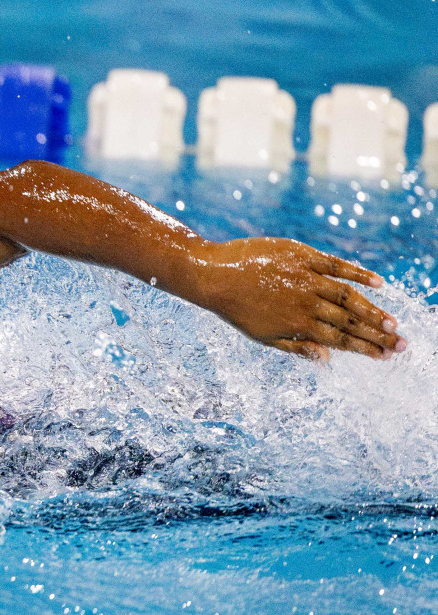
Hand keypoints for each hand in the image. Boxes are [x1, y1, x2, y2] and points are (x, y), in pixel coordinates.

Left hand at [193, 237, 405, 362]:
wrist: (213, 275)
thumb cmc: (236, 309)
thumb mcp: (262, 336)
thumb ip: (296, 346)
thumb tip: (327, 357)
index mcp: (297, 324)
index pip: (340, 340)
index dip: (365, 348)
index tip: (386, 355)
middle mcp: (306, 303)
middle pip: (350, 321)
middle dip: (378, 334)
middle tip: (402, 344)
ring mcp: (306, 278)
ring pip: (348, 296)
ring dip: (373, 309)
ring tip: (393, 322)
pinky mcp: (302, 257)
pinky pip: (336, 265)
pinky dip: (358, 273)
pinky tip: (378, 283)